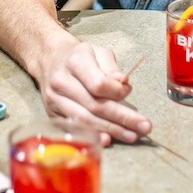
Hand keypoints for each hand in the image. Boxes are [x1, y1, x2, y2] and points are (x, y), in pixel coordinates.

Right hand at [33, 37, 152, 145]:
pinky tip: (107, 140)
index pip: (98, 84)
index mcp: (74, 62)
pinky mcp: (52, 114)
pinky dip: (92, 136)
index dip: (117, 93)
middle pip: (94, 106)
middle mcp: (61, 82)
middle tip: (144, 127)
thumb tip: (123, 86)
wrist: (49, 59)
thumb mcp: (98, 52)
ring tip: (132, 135)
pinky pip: (74, 128)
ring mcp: (54, 100)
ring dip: (111, 130)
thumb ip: (111, 67)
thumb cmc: (79, 56)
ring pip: (85, 120)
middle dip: (122, 118)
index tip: (129, 92)